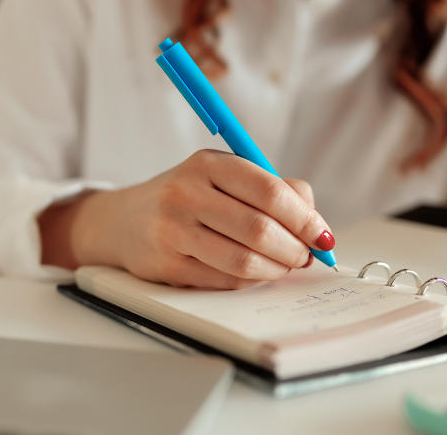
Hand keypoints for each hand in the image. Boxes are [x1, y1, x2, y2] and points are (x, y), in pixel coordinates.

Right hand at [65, 150, 332, 288]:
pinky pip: (224, 281)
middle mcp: (186, 193)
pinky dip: (250, 281)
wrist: (123, 220)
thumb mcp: (224, 176)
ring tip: (284, 266)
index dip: (305, 218)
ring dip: (275, 269)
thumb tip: (317, 226)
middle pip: (260, 229)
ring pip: (243, 261)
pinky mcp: (166, 265)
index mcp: (208, 164)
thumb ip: (274, 189)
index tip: (323, 235)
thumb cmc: (188, 197)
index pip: (270, 191)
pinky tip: (255, 273)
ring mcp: (173, 231)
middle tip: (306, 256)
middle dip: (294, 249)